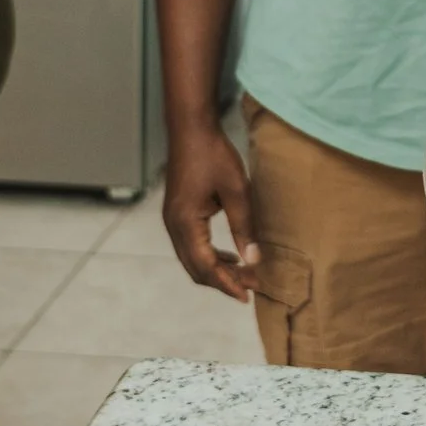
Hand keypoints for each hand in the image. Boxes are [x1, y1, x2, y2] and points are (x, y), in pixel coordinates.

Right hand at [164, 125, 259, 301]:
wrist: (191, 129)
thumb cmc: (214, 155)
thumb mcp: (237, 190)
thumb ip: (244, 227)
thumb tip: (253, 260)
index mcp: (185, 223)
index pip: (206, 266)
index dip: (228, 283)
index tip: (248, 295)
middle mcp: (173, 226)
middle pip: (195, 268)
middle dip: (223, 281)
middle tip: (251, 288)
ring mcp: (172, 220)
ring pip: (192, 259)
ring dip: (217, 269)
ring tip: (244, 275)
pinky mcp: (177, 213)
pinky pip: (191, 245)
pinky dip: (210, 255)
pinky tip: (229, 255)